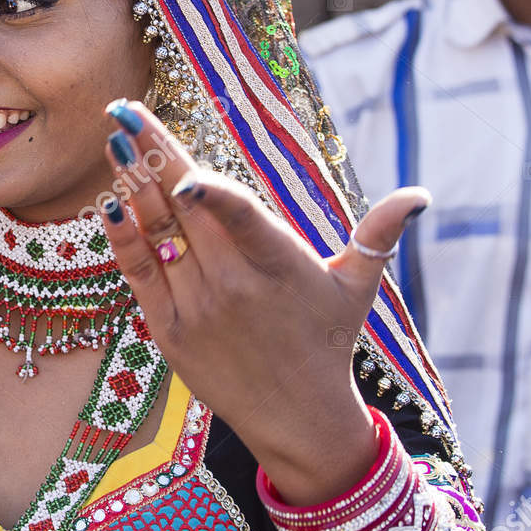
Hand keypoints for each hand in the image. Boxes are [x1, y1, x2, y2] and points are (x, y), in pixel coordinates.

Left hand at [101, 102, 428, 505]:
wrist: (297, 418)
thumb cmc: (328, 341)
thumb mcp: (356, 286)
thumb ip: (379, 233)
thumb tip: (421, 195)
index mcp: (278, 264)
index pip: (241, 218)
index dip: (212, 194)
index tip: (185, 172)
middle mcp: (233, 284)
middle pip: (185, 208)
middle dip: (154, 156)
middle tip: (125, 112)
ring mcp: (196, 306)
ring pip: (157, 233)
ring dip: (133, 183)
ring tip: (117, 138)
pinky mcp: (168, 329)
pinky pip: (137, 273)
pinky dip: (122, 237)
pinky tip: (110, 201)